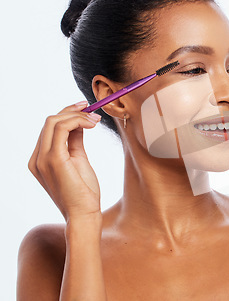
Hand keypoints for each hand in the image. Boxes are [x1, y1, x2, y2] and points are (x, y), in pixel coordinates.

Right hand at [28, 101, 101, 220]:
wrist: (84, 215)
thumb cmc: (83, 192)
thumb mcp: (78, 160)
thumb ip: (74, 142)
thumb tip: (80, 124)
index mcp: (40, 159)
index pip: (50, 128)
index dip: (68, 114)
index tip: (86, 109)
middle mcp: (37, 158)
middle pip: (50, 121)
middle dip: (73, 111)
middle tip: (93, 110)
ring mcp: (42, 159)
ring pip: (54, 121)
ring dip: (77, 115)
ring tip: (96, 120)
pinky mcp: (54, 159)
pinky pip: (62, 128)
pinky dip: (77, 121)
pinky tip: (91, 124)